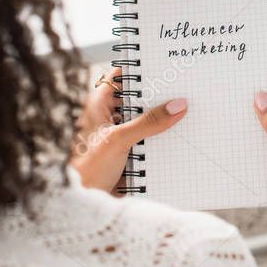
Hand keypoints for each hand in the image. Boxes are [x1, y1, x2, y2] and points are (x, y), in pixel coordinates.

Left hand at [70, 67, 187, 193]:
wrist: (81, 203)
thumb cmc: (86, 169)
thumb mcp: (119, 140)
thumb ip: (149, 122)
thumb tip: (177, 105)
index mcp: (98, 106)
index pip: (119, 78)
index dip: (137, 69)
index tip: (161, 63)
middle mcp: (107, 118)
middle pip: (136, 99)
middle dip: (156, 95)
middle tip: (181, 87)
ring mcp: (117, 136)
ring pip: (143, 120)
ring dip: (160, 119)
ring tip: (186, 109)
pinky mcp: (126, 154)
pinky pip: (147, 140)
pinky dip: (160, 138)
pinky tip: (178, 135)